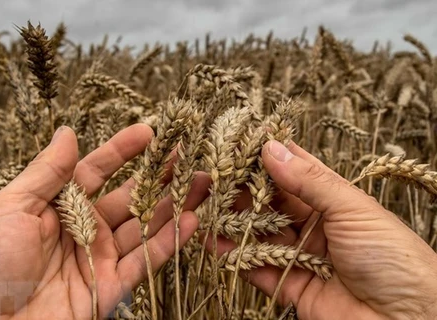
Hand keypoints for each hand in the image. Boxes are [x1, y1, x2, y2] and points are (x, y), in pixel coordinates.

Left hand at [0, 125, 208, 318]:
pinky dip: (169, 242)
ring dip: (175, 205)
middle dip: (161, 177)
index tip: (150, 132)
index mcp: (59, 206)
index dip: (123, 151)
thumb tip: (68, 131)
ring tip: (204, 183)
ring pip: (145, 227)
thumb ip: (47, 172)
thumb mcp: (10, 206)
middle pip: (130, 198)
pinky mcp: (109, 289)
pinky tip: (190, 220)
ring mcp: (99, 258)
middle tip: (191, 156)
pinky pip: (144, 262)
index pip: (97, 171)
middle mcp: (84, 229)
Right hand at [211, 140, 436, 319]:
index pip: (292, 171)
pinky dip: (235, 256)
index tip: (236, 144)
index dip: (266, 157)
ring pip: (259, 234)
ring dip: (232, 222)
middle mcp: (313, 225)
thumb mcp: (352, 208)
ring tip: (203, 206)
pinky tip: (213, 242)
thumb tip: (270, 148)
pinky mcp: (291, 287)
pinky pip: (257, 269)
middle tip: (210, 176)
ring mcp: (301, 255)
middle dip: (241, 190)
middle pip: (269, 203)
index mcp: (332, 200)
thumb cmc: (392, 255)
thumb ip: (308, 180)